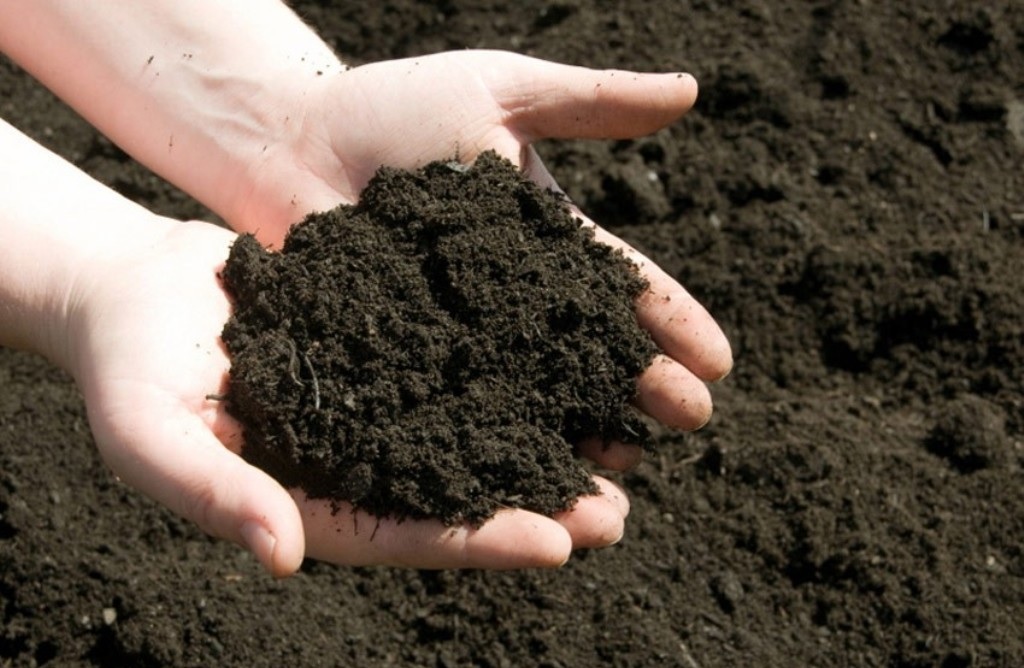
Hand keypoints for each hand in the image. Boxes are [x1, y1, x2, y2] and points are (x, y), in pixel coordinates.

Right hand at [65, 219, 631, 575]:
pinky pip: (458, 351)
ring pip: (472, 422)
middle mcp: (359, 455)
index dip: (477, 541)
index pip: (404, 534)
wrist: (138, 286)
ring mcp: (378, 397)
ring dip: (542, 435)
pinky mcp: (387, 337)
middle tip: (615, 513)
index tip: (555, 545)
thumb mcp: (150, 437)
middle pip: (456, 490)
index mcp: (311, 499)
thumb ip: (213, 495)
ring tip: (620, 442)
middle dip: (534, 503)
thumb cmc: (128, 368)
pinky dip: (512, 357)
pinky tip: (567, 347)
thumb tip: (283, 558)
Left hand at [239, 50, 733, 462]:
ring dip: (585, 430)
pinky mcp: (406, 362)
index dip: (671, 322)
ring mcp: (460, 336)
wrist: (291, 140)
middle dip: (643, 385)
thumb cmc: (393, 109)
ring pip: (535, 392)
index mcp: (544, 241)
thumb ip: (592, 100)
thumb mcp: (501, 92)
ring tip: (629, 465)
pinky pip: (460, 406)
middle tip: (692, 421)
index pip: (620, 286)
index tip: (719, 362)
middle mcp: (510, 301)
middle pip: (588, 350)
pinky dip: (497, 439)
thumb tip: (693, 91)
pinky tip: (530, 473)